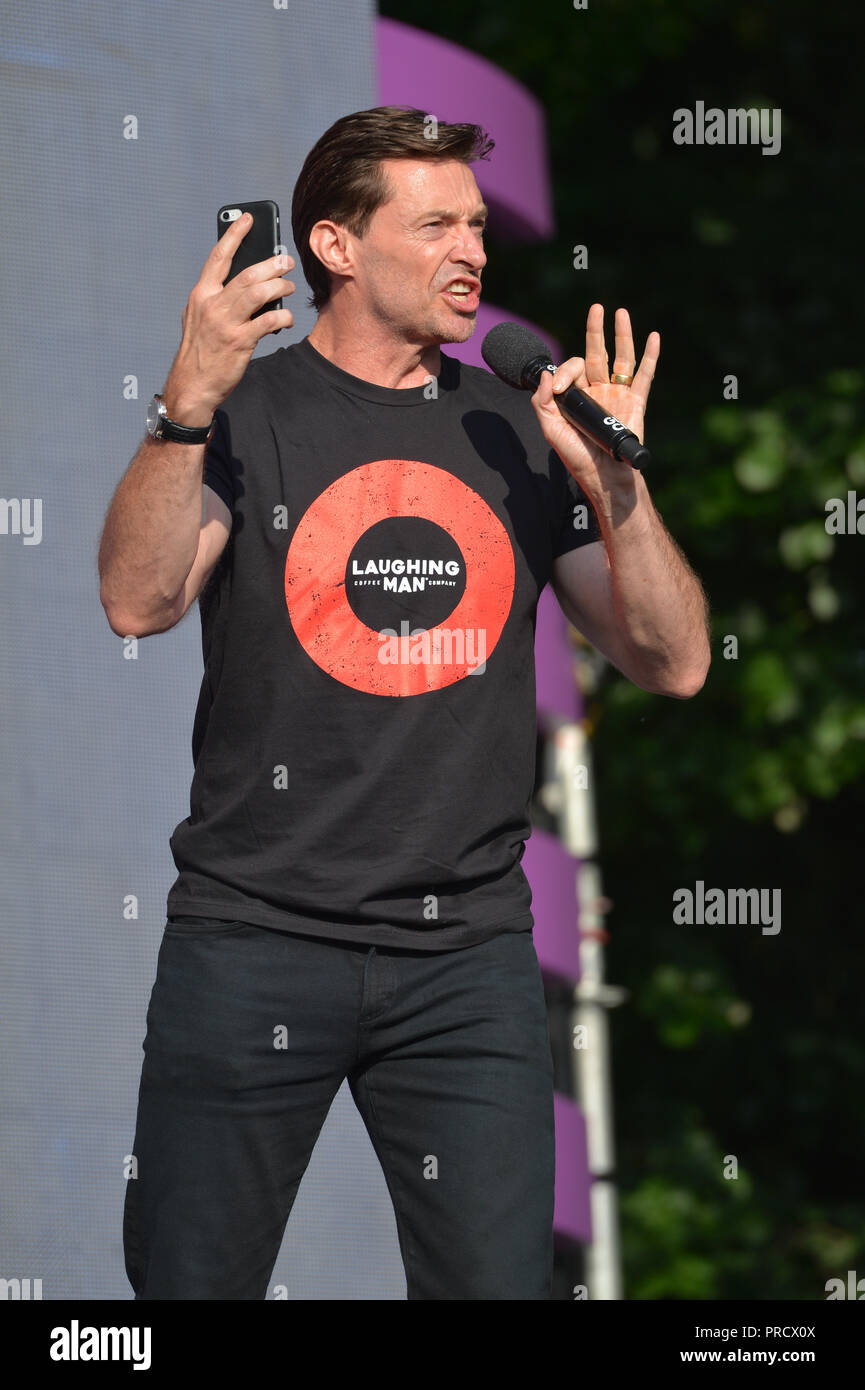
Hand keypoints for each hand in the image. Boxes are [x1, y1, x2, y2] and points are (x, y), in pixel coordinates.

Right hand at [162, 212, 295, 424]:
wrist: (192, 385)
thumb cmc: (200, 351)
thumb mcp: (199, 319)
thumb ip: (218, 300)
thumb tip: (249, 286)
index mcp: (201, 294)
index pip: (219, 257)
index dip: (235, 234)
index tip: (248, 218)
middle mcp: (212, 304)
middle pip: (247, 273)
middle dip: (272, 264)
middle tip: (286, 261)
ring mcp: (226, 323)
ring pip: (259, 292)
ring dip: (280, 286)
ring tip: (290, 286)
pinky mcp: (240, 341)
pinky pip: (269, 320)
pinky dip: (283, 316)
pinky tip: (287, 318)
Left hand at [530, 304, 659, 495]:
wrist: (605, 478)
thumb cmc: (578, 458)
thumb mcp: (552, 432)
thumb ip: (542, 404)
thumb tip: (545, 375)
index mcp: (576, 397)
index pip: (571, 369)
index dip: (565, 372)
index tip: (560, 388)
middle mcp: (597, 392)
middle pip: (596, 354)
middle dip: (595, 331)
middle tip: (596, 308)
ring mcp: (617, 395)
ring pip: (620, 359)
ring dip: (622, 335)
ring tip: (621, 313)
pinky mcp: (636, 403)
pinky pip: (644, 376)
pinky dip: (650, 356)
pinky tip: (652, 336)